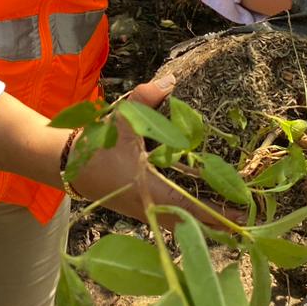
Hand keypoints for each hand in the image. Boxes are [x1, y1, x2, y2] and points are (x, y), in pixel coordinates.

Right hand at [71, 76, 242, 229]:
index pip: (191, 208)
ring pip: (179, 223)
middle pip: (190, 225)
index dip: (218, 215)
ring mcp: (142, 211)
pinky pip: (168, 218)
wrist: (63, 163)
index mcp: (150, 191)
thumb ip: (147, 99)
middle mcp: (149, 208)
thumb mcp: (122, 120)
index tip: (241, 217)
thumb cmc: (94, 145)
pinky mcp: (136, 208)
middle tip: (243, 222)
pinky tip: (197, 208)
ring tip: (228, 218)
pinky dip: (186, 216)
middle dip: (216, 225)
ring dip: (202, 222)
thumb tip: (171, 80)